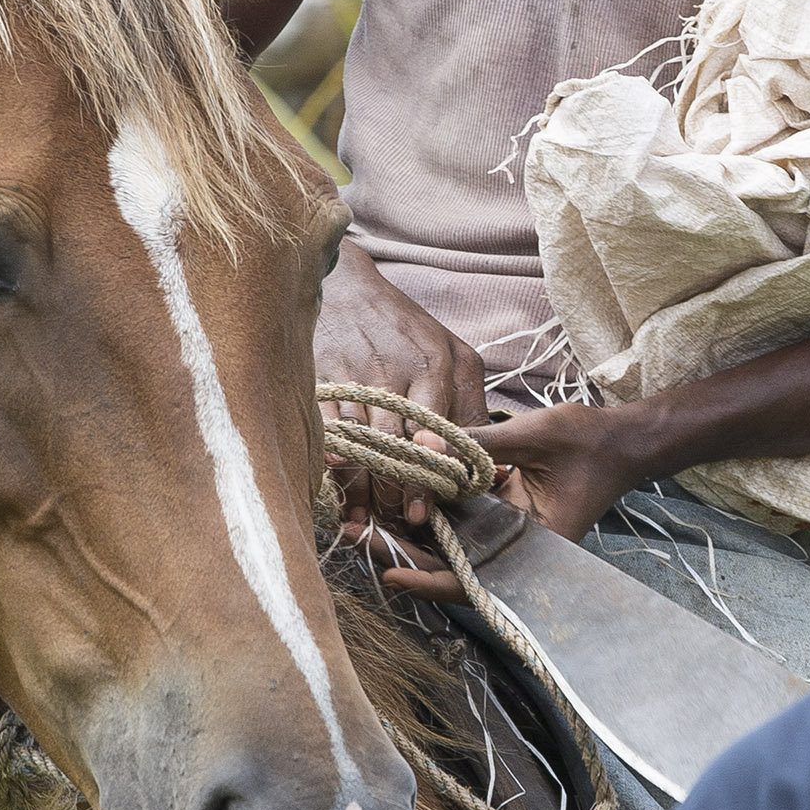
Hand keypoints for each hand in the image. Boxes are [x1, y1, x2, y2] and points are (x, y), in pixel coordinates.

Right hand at [316, 242, 489, 535]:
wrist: (345, 286)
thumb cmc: (405, 328)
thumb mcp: (454, 353)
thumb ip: (472, 405)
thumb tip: (488, 461)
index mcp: (434, 366)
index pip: (435, 432)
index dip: (429, 475)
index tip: (424, 509)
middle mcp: (394, 372)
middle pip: (396, 447)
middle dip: (397, 492)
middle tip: (401, 522)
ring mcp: (355, 377)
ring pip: (360, 447)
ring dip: (362, 489)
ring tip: (369, 517)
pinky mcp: (321, 381)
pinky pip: (327, 434)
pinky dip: (331, 465)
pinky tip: (336, 488)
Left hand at [370, 395, 655, 604]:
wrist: (620, 442)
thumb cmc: (588, 443)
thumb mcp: (533, 436)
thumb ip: (476, 442)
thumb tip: (421, 444)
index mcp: (533, 546)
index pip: (472, 579)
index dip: (428, 581)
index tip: (390, 574)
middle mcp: (515, 549)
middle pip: (447, 565)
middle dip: (399, 553)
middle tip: (351, 533)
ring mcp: (505, 533)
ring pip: (446, 546)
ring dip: (406, 533)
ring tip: (358, 518)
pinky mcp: (498, 514)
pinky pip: (457, 522)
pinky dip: (427, 512)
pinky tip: (393, 498)